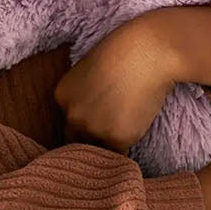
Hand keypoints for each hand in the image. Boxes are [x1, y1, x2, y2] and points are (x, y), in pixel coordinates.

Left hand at [54, 7, 210, 151]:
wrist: (148, 51)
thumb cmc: (126, 54)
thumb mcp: (91, 71)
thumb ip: (86, 96)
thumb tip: (94, 116)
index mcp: (62, 96)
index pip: (68, 123)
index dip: (84, 130)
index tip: (94, 137)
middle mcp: (71, 114)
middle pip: (76, 141)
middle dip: (89, 147)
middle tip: (101, 156)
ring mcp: (92, 128)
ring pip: (96, 152)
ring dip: (106, 155)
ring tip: (117, 158)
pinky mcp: (115, 138)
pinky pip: (118, 156)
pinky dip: (125, 158)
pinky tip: (132, 157)